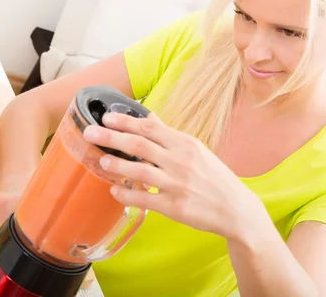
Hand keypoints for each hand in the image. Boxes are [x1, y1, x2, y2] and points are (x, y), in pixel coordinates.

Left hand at [82, 112, 263, 240]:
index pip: (150, 127)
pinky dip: (127, 195)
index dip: (125, 121)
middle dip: (111, 137)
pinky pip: (144, 199)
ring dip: (116, 166)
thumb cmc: (215, 177)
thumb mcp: (197, 150)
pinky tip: (114, 191)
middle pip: (139, 145)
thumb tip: (150, 117)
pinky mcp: (174, 207)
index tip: (106, 117)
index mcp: (185, 144)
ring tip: (101, 161)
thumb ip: (170, 135)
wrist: (236, 209)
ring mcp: (177, 184)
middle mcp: (180, 161)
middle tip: (90, 132)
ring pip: (139, 171)